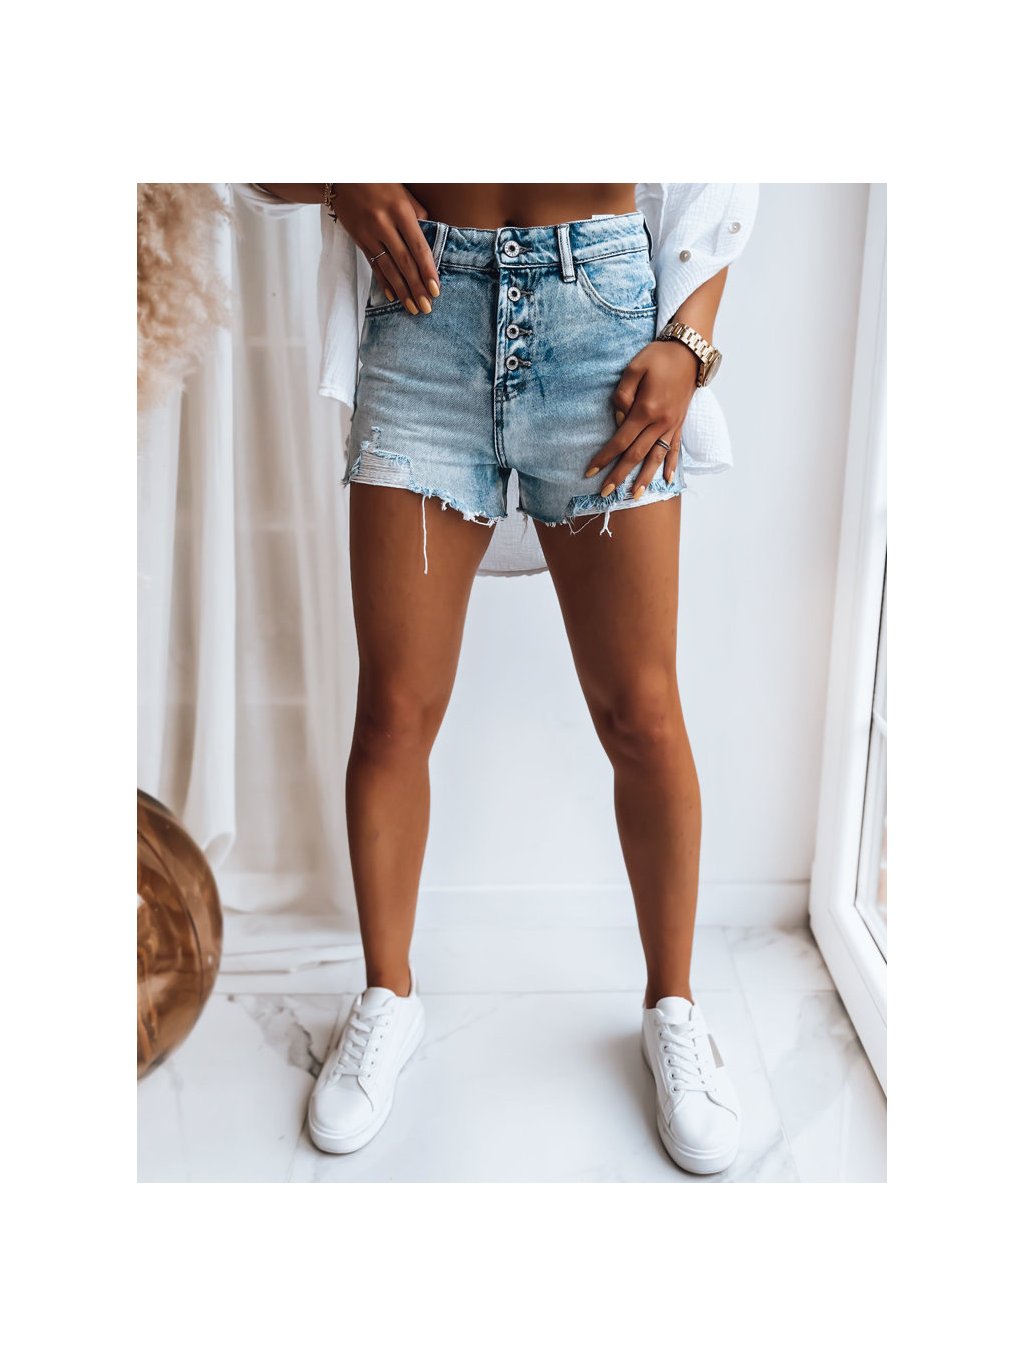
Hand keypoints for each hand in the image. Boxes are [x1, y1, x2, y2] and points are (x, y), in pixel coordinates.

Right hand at [331, 184, 439, 314]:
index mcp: (400, 210)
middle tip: (426, 308)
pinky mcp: (358, 240)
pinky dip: (383, 282)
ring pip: (388, 268)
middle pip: (404, 262)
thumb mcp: (403, 193)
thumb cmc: (380, 182)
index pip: (418, 247)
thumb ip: (418, 216)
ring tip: (412, 308)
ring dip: (402, 291)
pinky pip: (373, 265)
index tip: (436, 290)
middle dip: (417, 287)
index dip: (428, 270)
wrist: (341, 176)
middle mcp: (383, 224)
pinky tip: (392, 296)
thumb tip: (430, 241)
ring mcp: (369, 233)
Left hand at [583, 341, 699, 497]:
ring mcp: (672, 425)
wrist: (690, 351)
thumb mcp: (634, 368)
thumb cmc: (658, 356)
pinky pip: (675, 448)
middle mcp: (660, 423)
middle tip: (605, 493)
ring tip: (636, 496)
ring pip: (656, 457)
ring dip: (645, 478)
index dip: (605, 458)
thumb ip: (622, 395)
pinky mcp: (680, 423)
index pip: (620, 441)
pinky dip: (671, 465)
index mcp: (646, 410)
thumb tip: (619, 421)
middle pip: (636, 455)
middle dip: (620, 475)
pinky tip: (667, 479)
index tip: (591, 471)